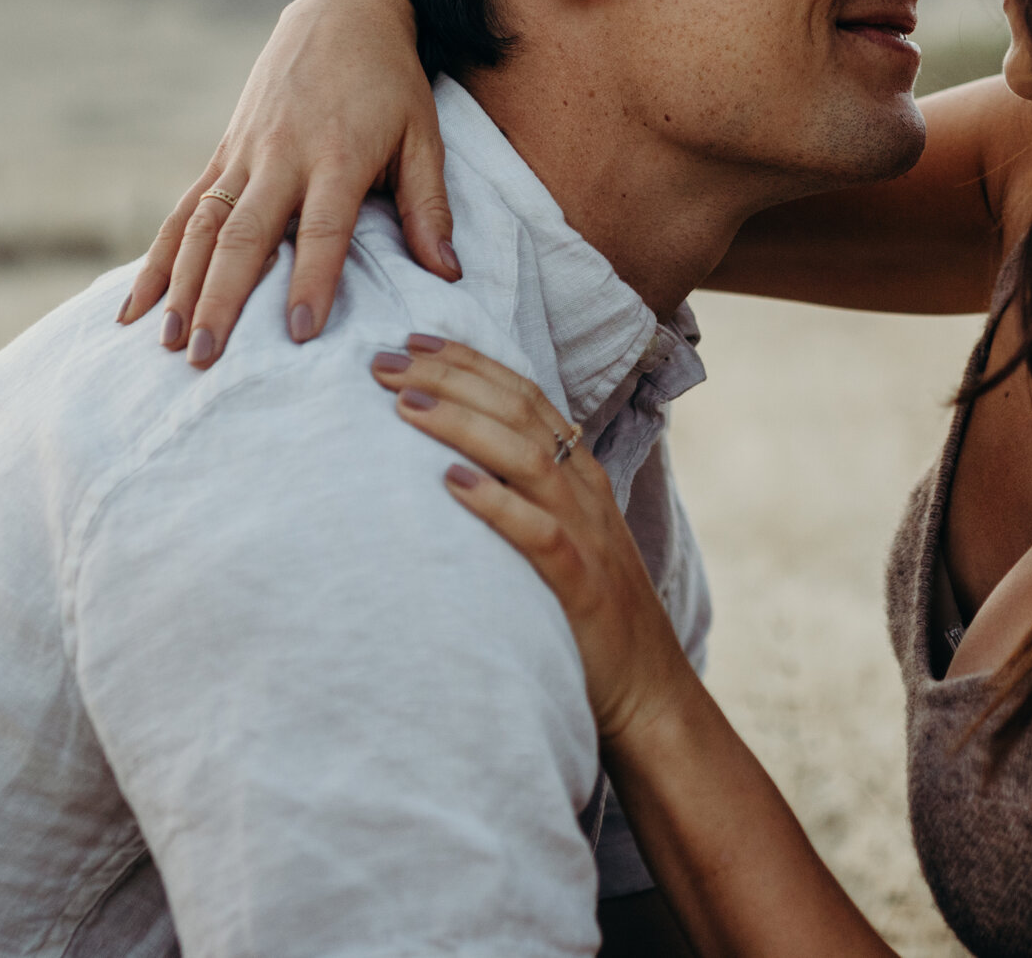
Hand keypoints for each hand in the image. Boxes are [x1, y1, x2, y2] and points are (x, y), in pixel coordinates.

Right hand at [120, 0, 459, 364]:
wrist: (341, 16)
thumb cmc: (392, 85)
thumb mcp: (424, 137)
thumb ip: (429, 206)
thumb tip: (448, 272)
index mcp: (338, 155)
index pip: (323, 228)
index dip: (312, 279)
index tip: (301, 333)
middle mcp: (282, 156)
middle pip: (246, 234)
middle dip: (223, 297)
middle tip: (206, 356)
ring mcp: (244, 154)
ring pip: (203, 226)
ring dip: (180, 285)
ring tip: (167, 342)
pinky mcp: (223, 153)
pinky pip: (184, 211)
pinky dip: (158, 259)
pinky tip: (136, 307)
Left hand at [371, 338, 699, 745]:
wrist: (647, 689)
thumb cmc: (587, 613)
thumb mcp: (559, 536)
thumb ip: (521, 496)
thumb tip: (450, 464)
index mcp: (579, 474)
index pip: (523, 396)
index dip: (469, 362)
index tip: (412, 341)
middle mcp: (584, 491)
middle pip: (518, 412)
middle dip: (451, 378)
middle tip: (384, 361)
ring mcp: (586, 533)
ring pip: (526, 457)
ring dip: (462, 424)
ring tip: (404, 404)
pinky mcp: (580, 583)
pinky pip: (538, 532)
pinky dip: (494, 502)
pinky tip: (450, 482)